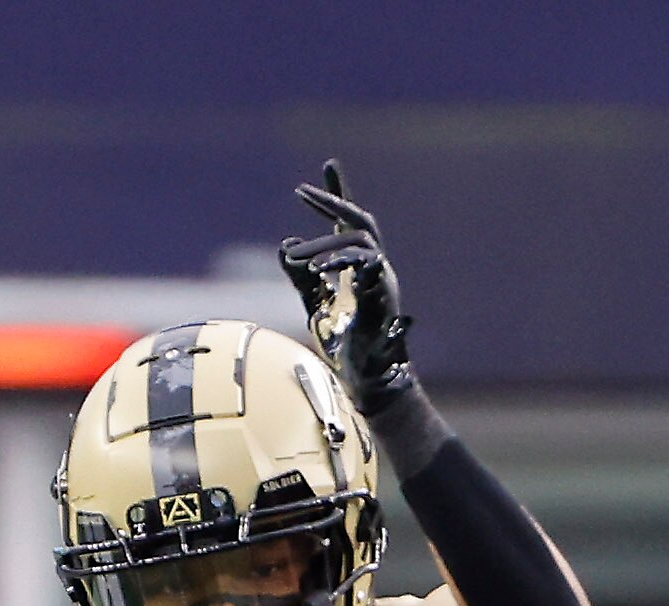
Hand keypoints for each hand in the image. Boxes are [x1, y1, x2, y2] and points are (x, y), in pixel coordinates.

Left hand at [275, 161, 412, 399]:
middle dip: (333, 201)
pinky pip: (368, 266)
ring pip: (361, 240)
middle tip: (302, 191)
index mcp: (360, 266)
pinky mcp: (383, 295)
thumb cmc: (344, 342)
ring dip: (326, 244)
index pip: (349, 222)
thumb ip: (299, 276)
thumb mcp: (313, 302)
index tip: (328, 166)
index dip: (338, 194)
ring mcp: (383, 279)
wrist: (366, 376)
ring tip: (297, 256)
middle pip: (360, 221)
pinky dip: (343, 262)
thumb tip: (284, 245)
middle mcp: (376, 267)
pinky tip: (317, 269)